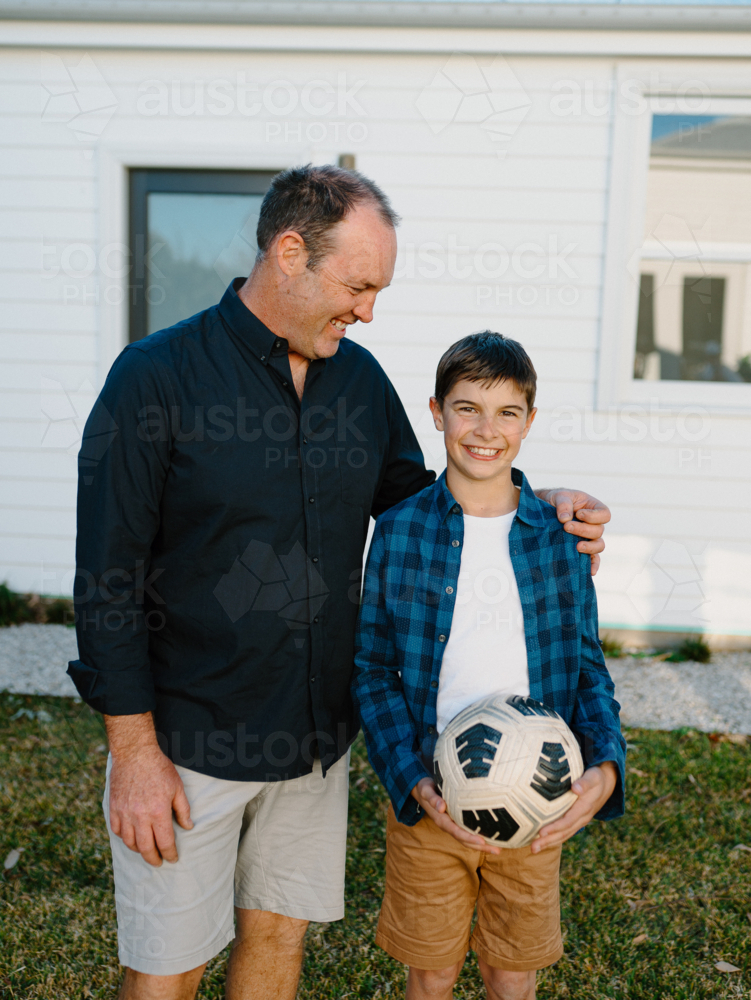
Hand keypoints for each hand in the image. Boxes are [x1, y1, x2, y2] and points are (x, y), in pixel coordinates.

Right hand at [105, 713, 192, 866]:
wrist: (135, 753)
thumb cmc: (159, 769)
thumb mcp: (177, 787)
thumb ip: (183, 809)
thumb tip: (188, 827)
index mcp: (158, 812)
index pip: (165, 842)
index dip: (170, 854)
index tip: (173, 858)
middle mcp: (140, 817)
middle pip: (145, 848)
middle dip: (153, 859)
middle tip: (159, 862)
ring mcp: (124, 813)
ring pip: (129, 842)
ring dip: (139, 850)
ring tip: (146, 850)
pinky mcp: (114, 808)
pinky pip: (117, 831)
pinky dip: (124, 837)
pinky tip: (131, 836)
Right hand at [411, 777, 501, 854]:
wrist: (423, 790)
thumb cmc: (426, 789)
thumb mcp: (426, 791)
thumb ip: (432, 798)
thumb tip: (441, 807)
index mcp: (442, 820)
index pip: (457, 832)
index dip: (469, 838)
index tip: (481, 841)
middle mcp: (448, 825)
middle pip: (465, 840)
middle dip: (480, 847)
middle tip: (497, 851)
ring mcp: (453, 825)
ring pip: (468, 839)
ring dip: (482, 846)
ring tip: (498, 850)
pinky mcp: (457, 822)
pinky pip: (468, 832)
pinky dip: (479, 837)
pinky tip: (492, 839)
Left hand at [530, 762, 616, 853]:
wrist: (606, 783)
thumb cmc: (596, 778)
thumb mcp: (593, 777)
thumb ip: (585, 782)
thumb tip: (575, 788)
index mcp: (584, 808)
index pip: (568, 821)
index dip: (555, 827)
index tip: (541, 832)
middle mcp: (582, 818)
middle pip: (564, 832)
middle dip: (548, 841)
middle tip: (533, 848)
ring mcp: (579, 821)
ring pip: (564, 835)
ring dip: (549, 843)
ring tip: (534, 849)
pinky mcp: (576, 820)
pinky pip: (564, 832)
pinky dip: (553, 838)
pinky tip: (542, 841)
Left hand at [534, 488, 610, 575]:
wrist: (542, 511)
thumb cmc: (554, 500)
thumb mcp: (559, 496)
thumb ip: (563, 504)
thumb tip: (565, 519)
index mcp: (593, 508)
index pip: (604, 514)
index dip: (594, 516)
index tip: (578, 514)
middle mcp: (594, 524)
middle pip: (599, 531)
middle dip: (583, 530)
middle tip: (566, 527)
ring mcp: (588, 537)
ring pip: (598, 545)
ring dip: (589, 547)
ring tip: (576, 546)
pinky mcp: (581, 548)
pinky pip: (593, 559)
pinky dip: (593, 564)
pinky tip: (590, 571)